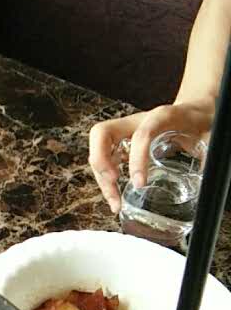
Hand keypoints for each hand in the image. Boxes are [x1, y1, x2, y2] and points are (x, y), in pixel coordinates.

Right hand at [89, 100, 214, 213]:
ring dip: (100, 176)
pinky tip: (114, 194)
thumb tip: (208, 187)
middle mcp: (138, 121)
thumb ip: (210, 159)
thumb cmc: (201, 120)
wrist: (196, 108)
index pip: (142, 134)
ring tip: (114, 201)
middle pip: (102, 133)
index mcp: (161, 117)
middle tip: (114, 184)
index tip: (140, 183)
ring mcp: (127, 130)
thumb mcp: (211, 137)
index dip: (137, 158)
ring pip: (98, 148)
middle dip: (101, 162)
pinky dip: (104, 177)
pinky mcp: (124, 142)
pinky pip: (104, 157)